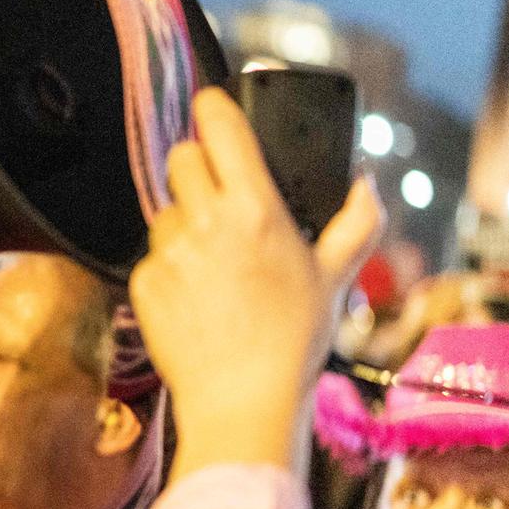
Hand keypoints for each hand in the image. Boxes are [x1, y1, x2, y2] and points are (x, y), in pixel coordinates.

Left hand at [130, 86, 383, 471]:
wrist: (242, 402)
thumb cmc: (294, 342)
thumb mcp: (335, 277)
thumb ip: (356, 222)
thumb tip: (366, 184)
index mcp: (256, 209)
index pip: (219, 127)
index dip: (214, 109)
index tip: (214, 106)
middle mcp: (206, 222)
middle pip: (180, 159)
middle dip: (197, 168)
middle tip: (218, 195)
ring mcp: (168, 252)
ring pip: (164, 211)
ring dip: (183, 224)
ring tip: (215, 265)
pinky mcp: (142, 283)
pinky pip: (150, 257)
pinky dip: (169, 269)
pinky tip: (197, 298)